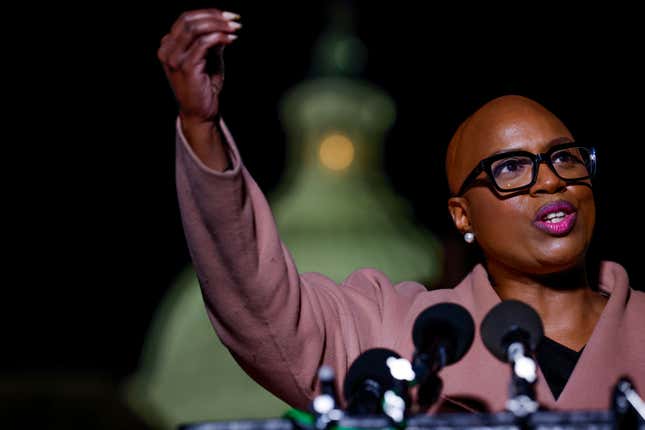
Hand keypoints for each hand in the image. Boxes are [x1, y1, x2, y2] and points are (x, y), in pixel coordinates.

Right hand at [157, 9, 240, 125]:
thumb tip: (224, 23)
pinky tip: (231, 40)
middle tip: (234, 21)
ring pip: (195, 29)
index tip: (229, 16)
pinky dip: (219, 38)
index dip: (209, 13)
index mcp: (168, 46)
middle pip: (189, 20)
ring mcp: (174, 58)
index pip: (186, 19)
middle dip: (214, 17)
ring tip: (235, 29)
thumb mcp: (208, 57)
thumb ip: (211, 40)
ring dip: (218, 26)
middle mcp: (166, 50)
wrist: (201, 113)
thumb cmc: (205, 86)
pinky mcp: (186, 67)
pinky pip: (203, 43)